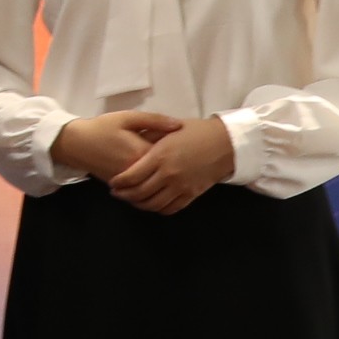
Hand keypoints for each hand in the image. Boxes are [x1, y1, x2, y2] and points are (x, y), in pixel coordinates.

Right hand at [51, 111, 182, 181]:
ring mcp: (131, 182)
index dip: (181, 149)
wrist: (76, 143)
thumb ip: (154, 121)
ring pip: (156, 183)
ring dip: (164, 176)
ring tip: (170, 166)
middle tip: (180, 153)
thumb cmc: (102, 127)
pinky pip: (144, 187)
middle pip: (166, 173)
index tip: (185, 141)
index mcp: (142, 153)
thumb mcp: (127, 117)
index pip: (172, 156)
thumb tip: (179, 126)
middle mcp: (139, 172)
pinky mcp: (124, 187)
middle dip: (174, 164)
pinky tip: (155, 172)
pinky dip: (152, 181)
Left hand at [108, 115, 237, 213]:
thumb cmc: (196, 131)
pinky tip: (152, 204)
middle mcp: (168, 174)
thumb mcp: (168, 128)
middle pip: (139, 193)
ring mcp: (181, 187)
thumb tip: (131, 142)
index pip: (132, 176)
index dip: (119, 183)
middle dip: (125, 195)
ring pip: (154, 204)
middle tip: (117, 194)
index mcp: (160, 156)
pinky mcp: (192, 194)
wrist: (225, 143)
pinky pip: (171, 208)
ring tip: (132, 200)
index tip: (112, 184)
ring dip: (139, 205)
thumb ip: (148, 135)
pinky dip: (158, 209)